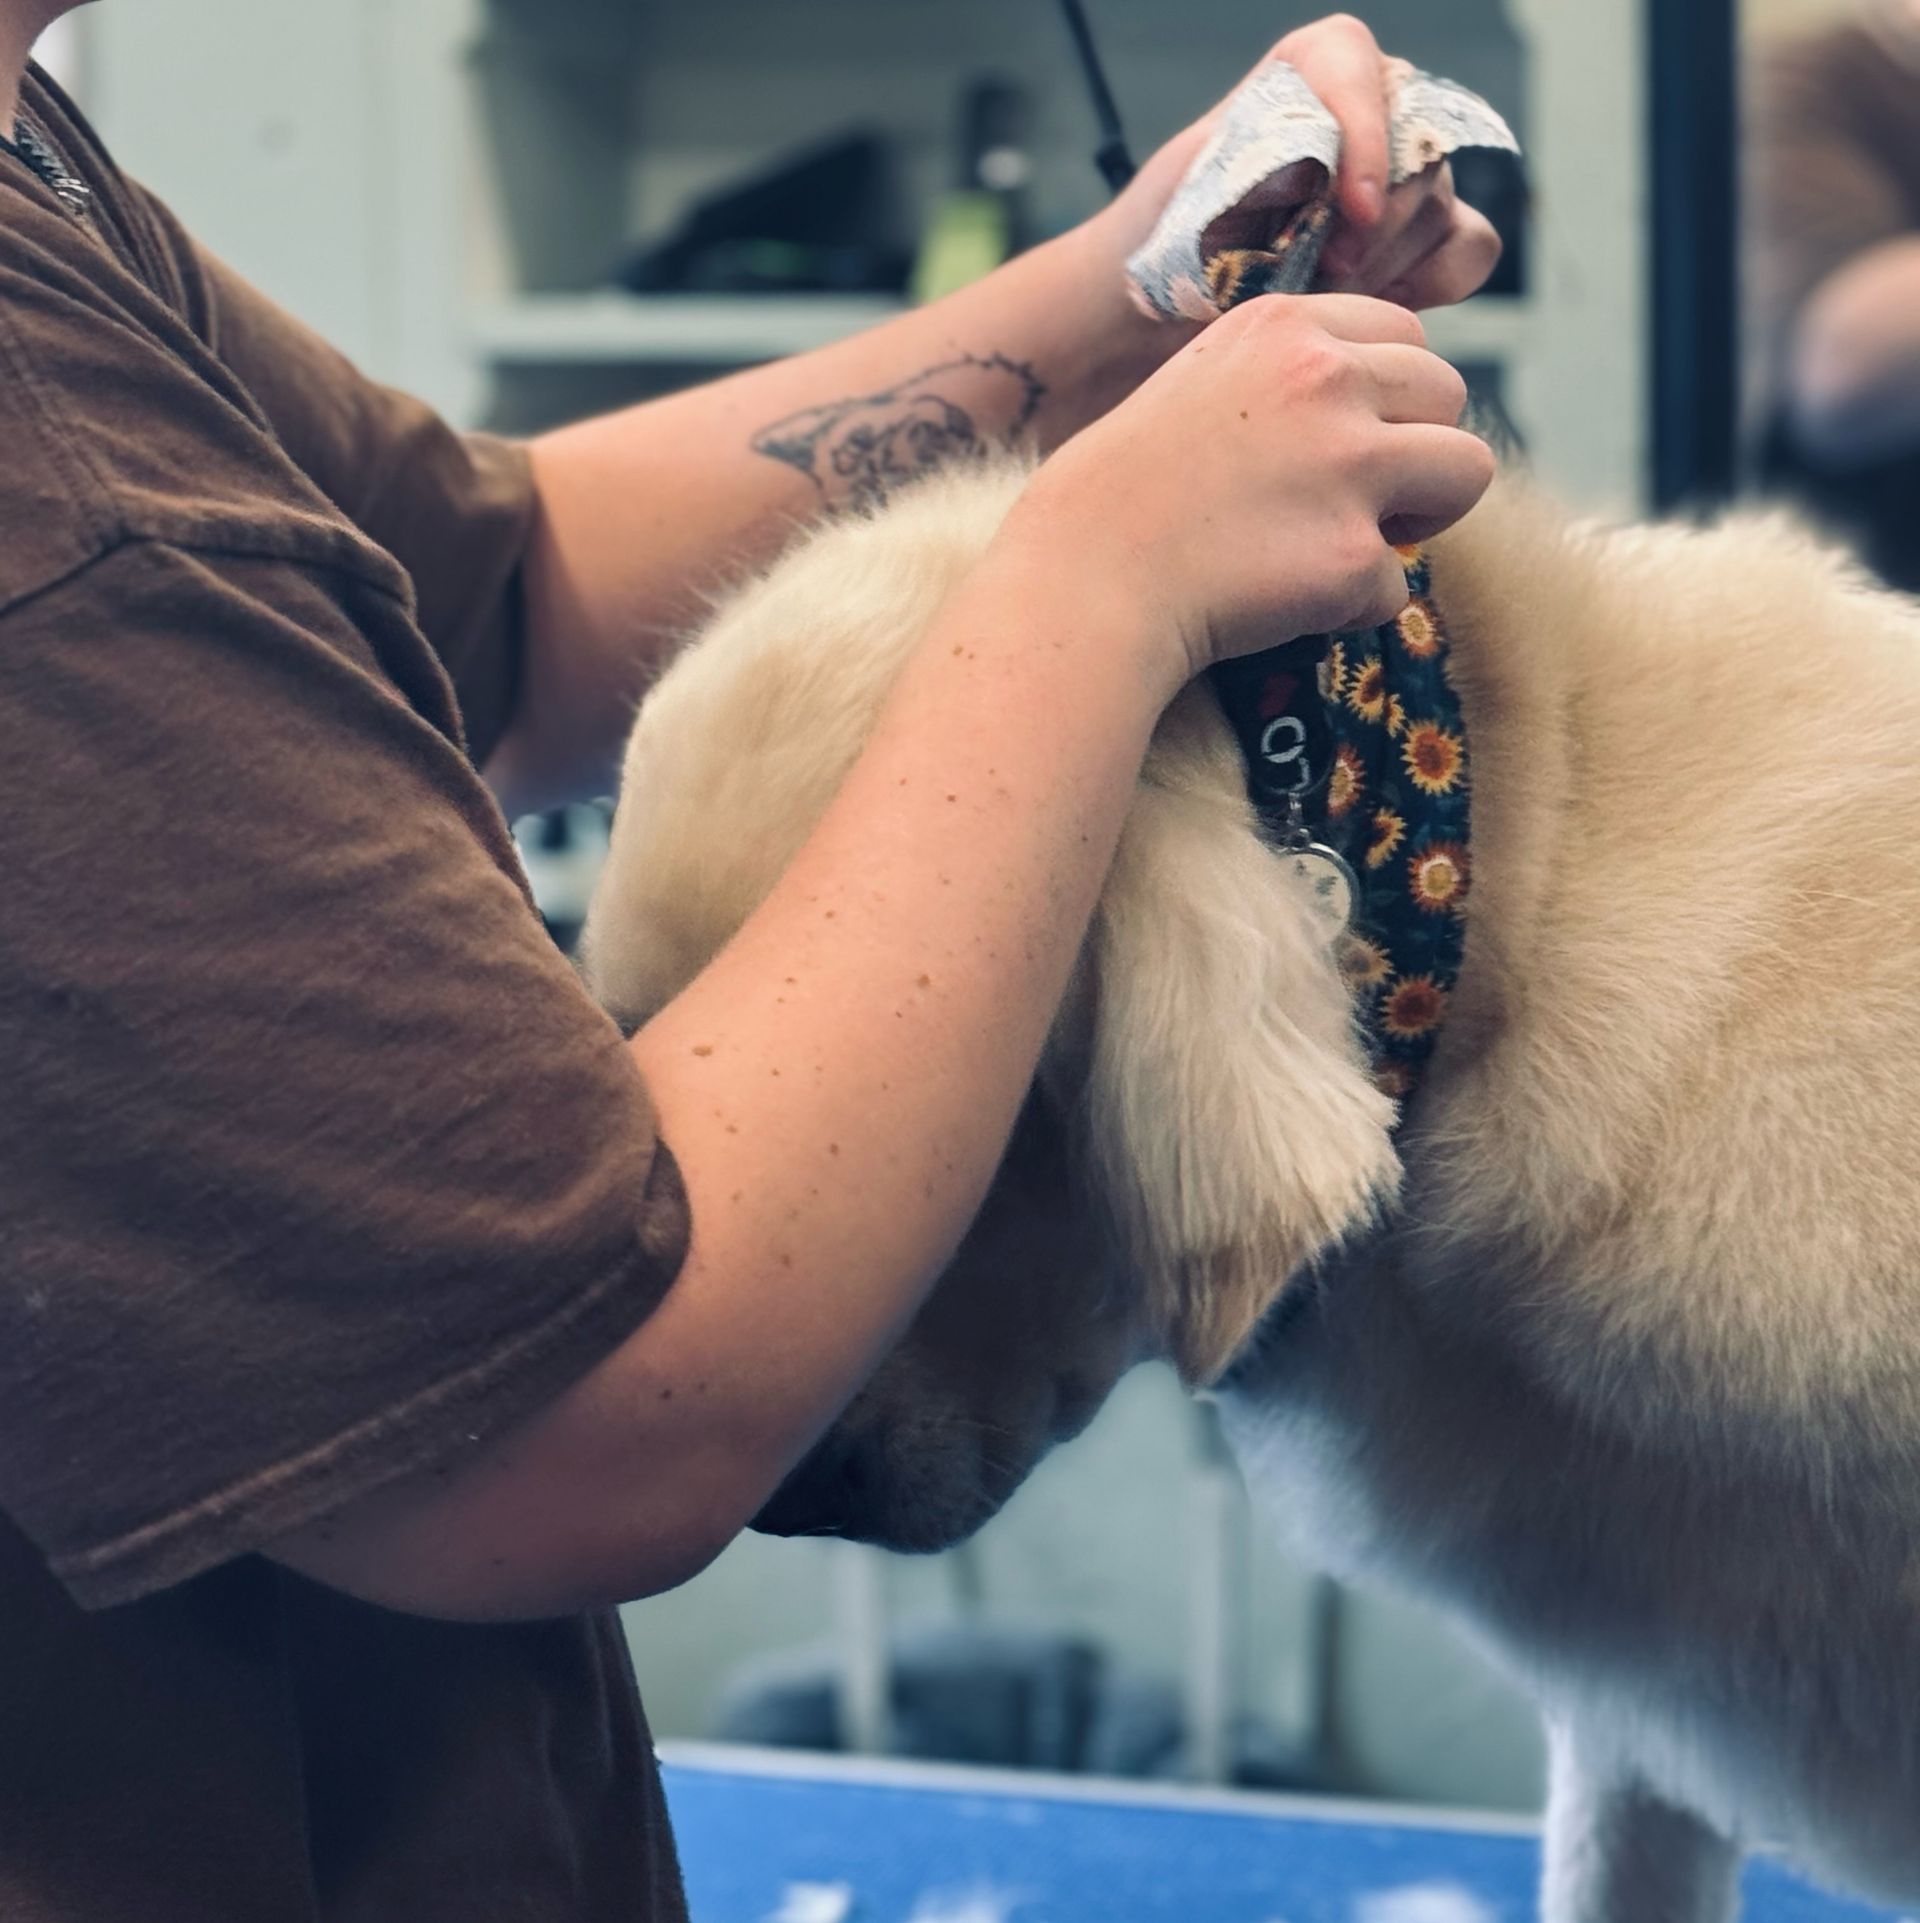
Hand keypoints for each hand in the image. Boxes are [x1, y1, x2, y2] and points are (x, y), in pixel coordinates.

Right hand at [1004, 292, 1494, 685]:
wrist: (1082, 583)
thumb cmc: (1120, 498)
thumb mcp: (1197, 386)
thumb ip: (1283, 380)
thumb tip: (1367, 407)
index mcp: (1285, 327)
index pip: (1404, 332)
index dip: (1386, 393)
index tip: (1342, 437)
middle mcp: (1326, 378)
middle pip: (1449, 392)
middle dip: (1417, 448)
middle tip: (1358, 500)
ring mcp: (1348, 464)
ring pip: (1467, 471)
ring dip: (1421, 514)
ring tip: (1352, 543)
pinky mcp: (1352, 554)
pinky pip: (1399, 583)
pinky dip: (1353, 605)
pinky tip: (1287, 602)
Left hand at [1090, 13, 1501, 311]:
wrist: (1175, 310)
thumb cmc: (1172, 244)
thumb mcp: (1187, 196)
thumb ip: (1248, 167)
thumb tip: (1310, 177)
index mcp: (1308, 70)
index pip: (1352, 65)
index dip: (1364, 135)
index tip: (1353, 208)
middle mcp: (1371, 107)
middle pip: (1410, 150)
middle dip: (1371, 229)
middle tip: (1320, 274)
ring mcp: (1408, 171)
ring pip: (1440, 210)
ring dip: (1383, 268)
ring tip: (1323, 296)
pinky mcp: (1430, 233)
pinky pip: (1469, 248)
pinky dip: (1431, 285)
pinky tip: (1375, 308)